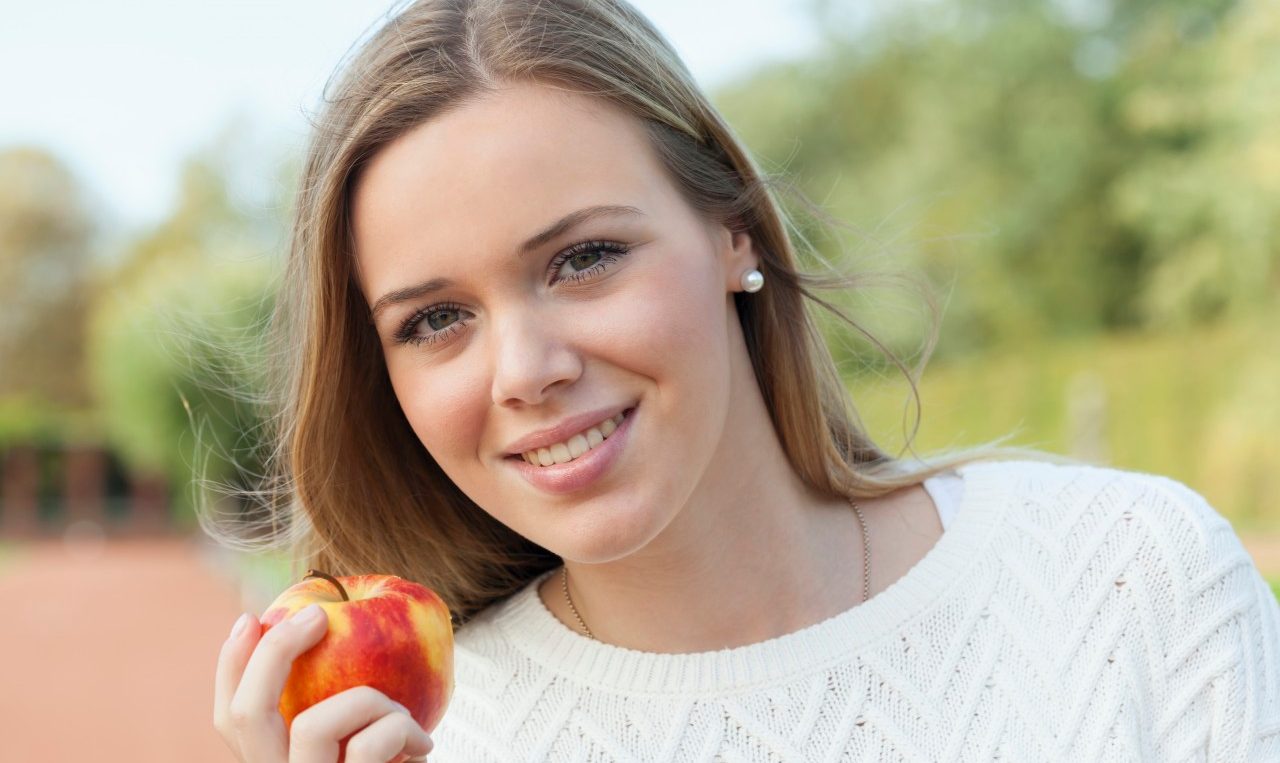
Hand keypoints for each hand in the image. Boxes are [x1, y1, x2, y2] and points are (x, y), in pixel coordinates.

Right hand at [214, 605, 433, 761]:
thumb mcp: (363, 744)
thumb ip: (340, 711)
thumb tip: (322, 631)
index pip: (229, 721)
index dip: (231, 667)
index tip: (253, 617)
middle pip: (245, 715)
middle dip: (274, 653)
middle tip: (317, 616)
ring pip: (313, 726)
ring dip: (368, 701)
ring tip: (403, 718)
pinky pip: (368, 746)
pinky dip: (400, 730)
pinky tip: (423, 747)